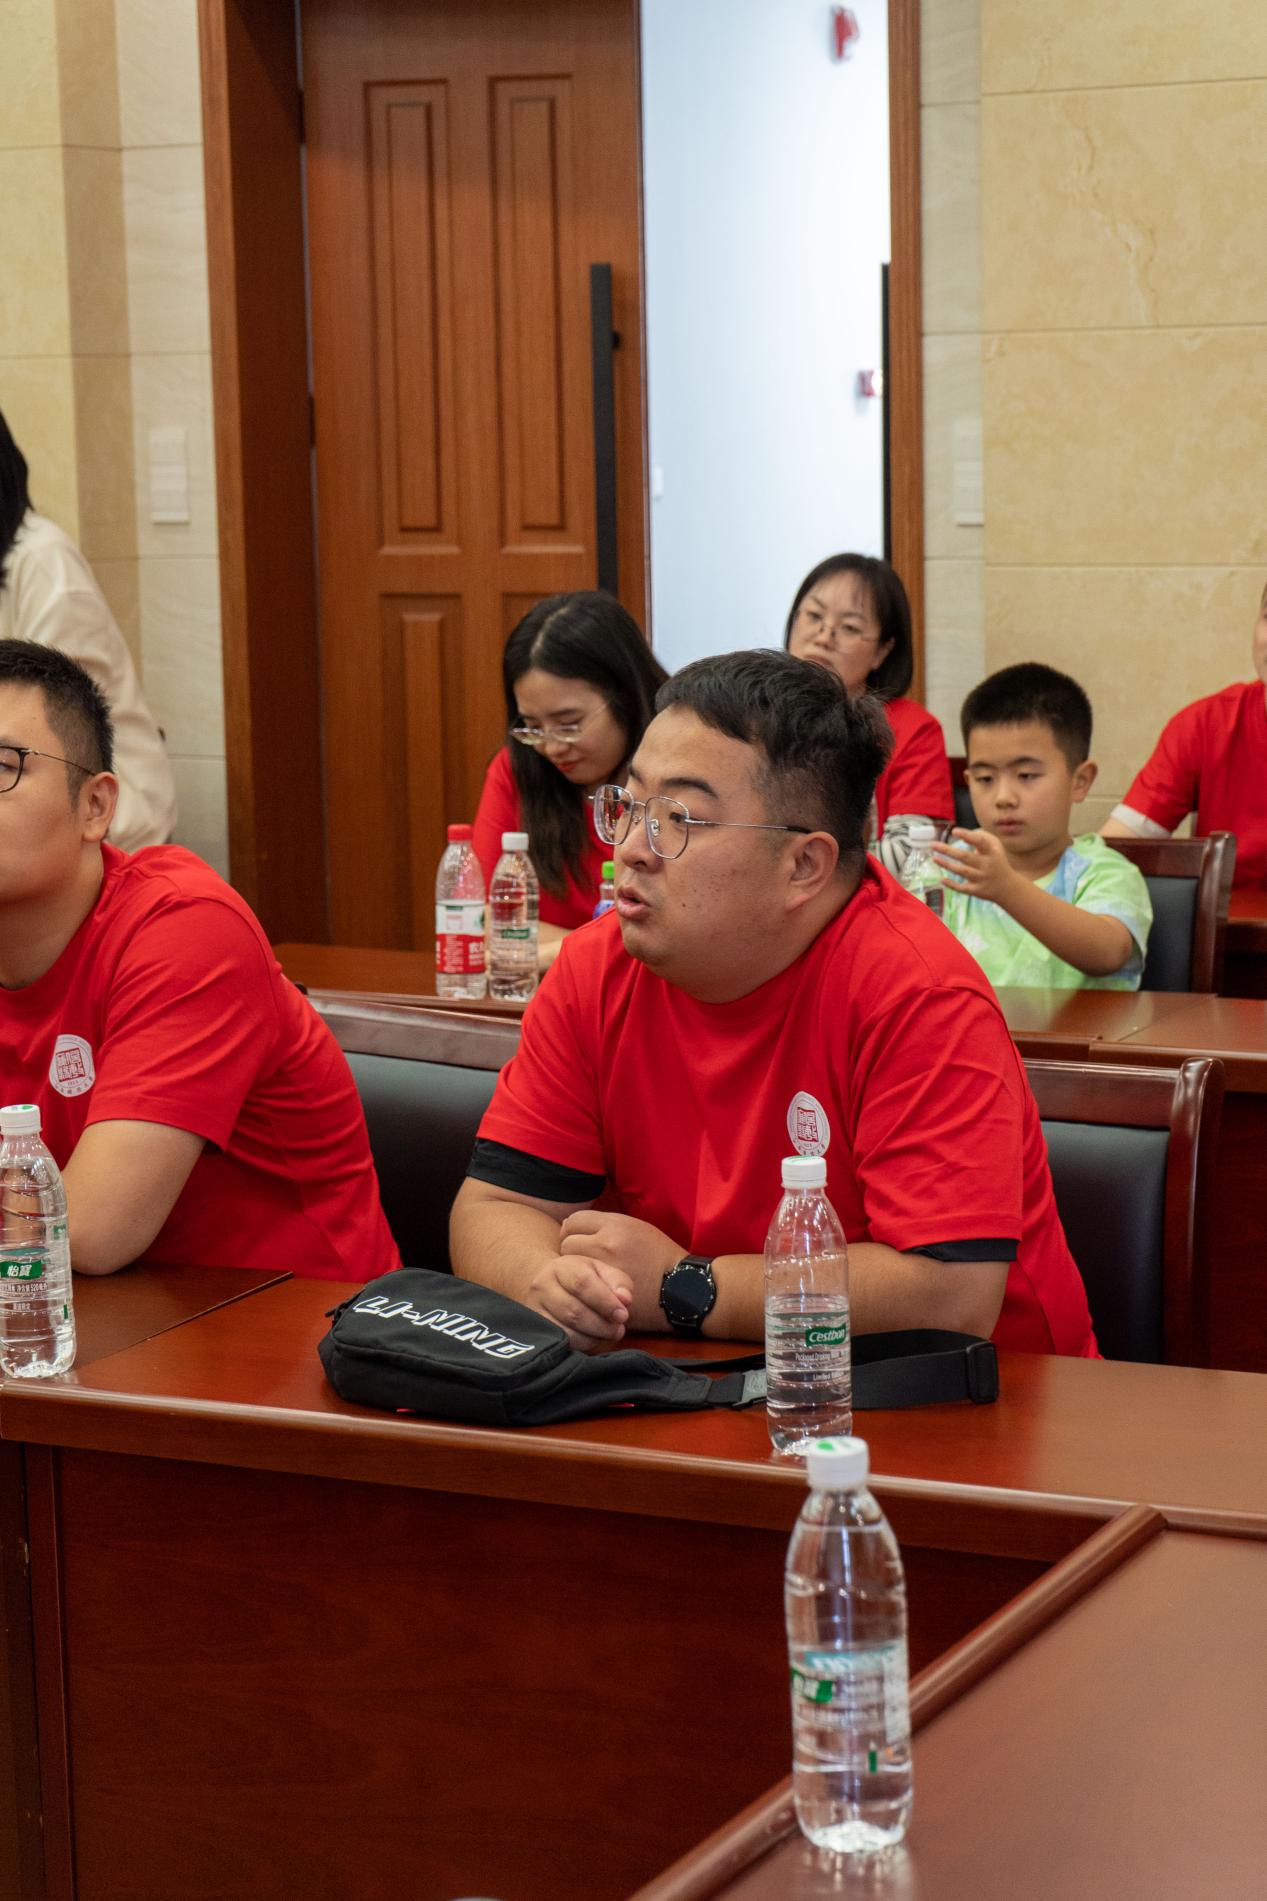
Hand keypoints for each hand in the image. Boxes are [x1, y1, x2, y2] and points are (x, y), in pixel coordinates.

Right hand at [525, 1253, 634, 1351]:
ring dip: (594, 1337)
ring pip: (567, 1330)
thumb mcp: (601, 1272)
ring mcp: (536, 1309)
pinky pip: (563, 1343)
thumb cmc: (582, 1279)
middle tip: (619, 1329)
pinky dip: (584, 1344)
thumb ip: (618, 1282)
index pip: (582, 1283)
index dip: (605, 1302)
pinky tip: (595, 1339)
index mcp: (561, 1267)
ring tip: (610, 1334)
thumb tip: (625, 1299)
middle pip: (574, 1311)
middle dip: (602, 1324)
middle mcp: (542, 1286)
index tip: (623, 1315)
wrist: (548, 1285)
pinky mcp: (537, 1329)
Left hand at [558, 1210, 685, 1331]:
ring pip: (569, 1266)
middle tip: (582, 1259)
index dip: (573, 1230)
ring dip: (574, 1269)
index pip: (574, 1221)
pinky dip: (583, 1288)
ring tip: (588, 1274)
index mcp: (615, 1226)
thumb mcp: (638, 1228)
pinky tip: (592, 1289)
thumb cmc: (660, 1256)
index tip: (579, 1239)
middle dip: (571, 1250)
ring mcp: (603, 1270)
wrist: (683, 1288)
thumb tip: (571, 1223)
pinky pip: (580, 1287)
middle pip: (566, 1242)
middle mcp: (606, 1244)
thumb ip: (606, 1224)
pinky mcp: (604, 1292)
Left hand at [932, 828, 1018, 905]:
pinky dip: (952, 884)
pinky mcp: (977, 891)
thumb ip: (981, 837)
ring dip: (946, 864)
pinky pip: (963, 888)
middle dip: (948, 850)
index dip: (967, 836)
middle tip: (933, 845)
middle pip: (965, 857)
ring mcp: (982, 879)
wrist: (1007, 887)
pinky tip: (942, 879)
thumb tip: (962, 832)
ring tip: (934, 858)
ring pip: (962, 871)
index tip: (954, 831)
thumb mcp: (995, 846)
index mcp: (992, 852)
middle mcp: (987, 865)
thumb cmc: (996, 860)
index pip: (980, 842)